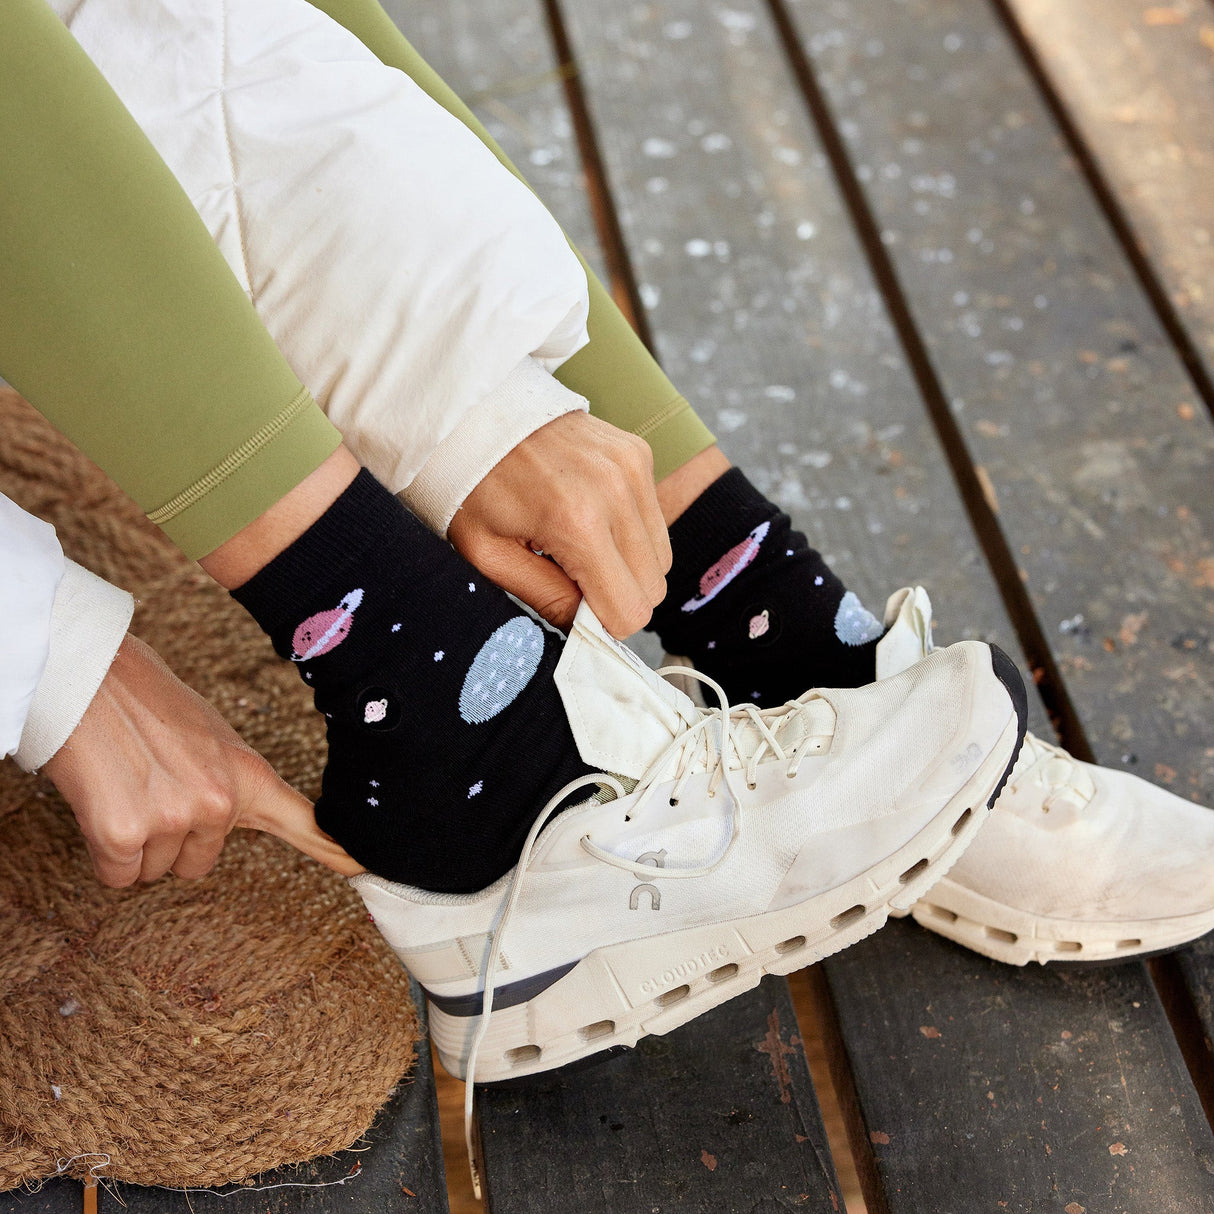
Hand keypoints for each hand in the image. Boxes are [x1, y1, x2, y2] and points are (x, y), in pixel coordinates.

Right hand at [44, 634, 362, 884]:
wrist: (88, 675)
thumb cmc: (145, 702)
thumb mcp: (212, 738)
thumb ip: (228, 780)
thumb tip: (231, 813)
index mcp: (248, 776)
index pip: (304, 824)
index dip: (336, 852)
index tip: (365, 868)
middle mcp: (219, 804)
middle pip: (197, 864)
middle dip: (172, 838)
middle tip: (151, 786)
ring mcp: (173, 819)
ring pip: (153, 869)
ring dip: (136, 841)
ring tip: (125, 785)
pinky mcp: (124, 834)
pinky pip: (118, 874)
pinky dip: (106, 853)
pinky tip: (102, 803)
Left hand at [447, 413, 671, 636]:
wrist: (474, 412)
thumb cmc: (472, 485)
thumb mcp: (488, 555)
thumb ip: (544, 599)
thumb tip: (587, 630)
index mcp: (577, 524)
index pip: (630, 611)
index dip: (603, 623)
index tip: (573, 607)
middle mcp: (617, 492)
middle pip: (654, 587)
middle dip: (618, 594)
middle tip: (573, 576)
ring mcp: (633, 467)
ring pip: (661, 556)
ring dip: (627, 563)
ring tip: (579, 543)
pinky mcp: (638, 453)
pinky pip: (654, 517)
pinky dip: (628, 528)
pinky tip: (588, 512)